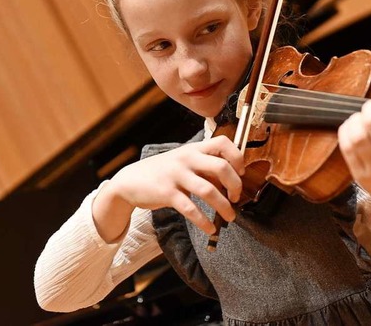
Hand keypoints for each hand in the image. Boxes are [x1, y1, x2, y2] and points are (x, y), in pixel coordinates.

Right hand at [95, 135, 243, 240]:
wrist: (129, 181)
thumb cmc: (163, 172)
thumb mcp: (184, 162)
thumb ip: (205, 167)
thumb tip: (231, 182)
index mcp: (194, 149)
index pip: (223, 142)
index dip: (237, 157)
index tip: (241, 172)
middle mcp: (187, 159)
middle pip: (222, 167)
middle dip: (235, 186)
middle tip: (236, 198)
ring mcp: (176, 175)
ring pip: (209, 191)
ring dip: (224, 207)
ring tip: (230, 217)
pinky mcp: (167, 193)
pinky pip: (191, 209)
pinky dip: (204, 221)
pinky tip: (210, 228)